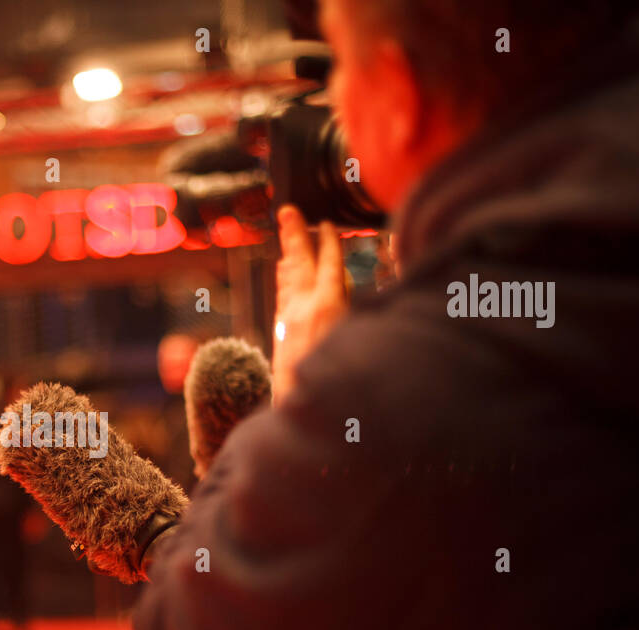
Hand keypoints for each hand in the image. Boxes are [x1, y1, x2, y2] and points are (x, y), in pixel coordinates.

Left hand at [272, 205, 347, 400]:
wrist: (301, 409)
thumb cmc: (339, 379)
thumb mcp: (356, 338)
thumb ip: (356, 310)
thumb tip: (348, 289)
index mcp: (328, 305)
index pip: (330, 263)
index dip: (328, 242)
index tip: (325, 224)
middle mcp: (304, 308)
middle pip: (300, 262)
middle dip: (295, 235)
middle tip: (287, 211)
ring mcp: (289, 321)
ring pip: (288, 280)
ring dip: (289, 257)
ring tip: (287, 238)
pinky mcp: (281, 336)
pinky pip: (283, 298)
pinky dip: (286, 281)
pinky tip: (285, 275)